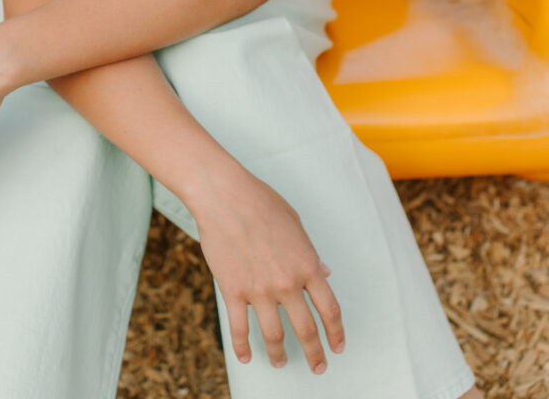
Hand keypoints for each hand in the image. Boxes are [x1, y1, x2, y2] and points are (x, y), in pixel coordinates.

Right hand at [192, 170, 344, 373]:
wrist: (224, 196)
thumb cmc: (261, 202)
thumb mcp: (295, 224)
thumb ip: (310, 253)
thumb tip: (324, 274)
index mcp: (307, 265)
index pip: (329, 309)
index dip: (336, 333)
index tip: (337, 346)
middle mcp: (286, 282)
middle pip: (306, 329)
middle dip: (315, 353)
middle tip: (318, 366)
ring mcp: (259, 290)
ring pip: (274, 336)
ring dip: (279, 355)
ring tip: (281, 363)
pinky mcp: (233, 291)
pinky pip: (240, 328)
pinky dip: (243, 347)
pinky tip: (246, 357)